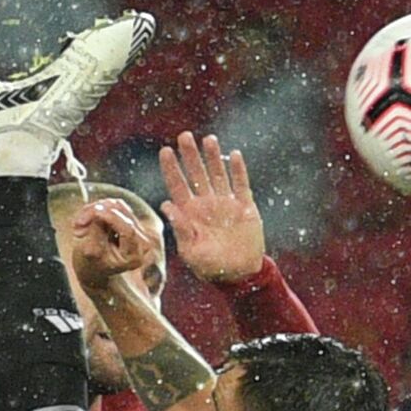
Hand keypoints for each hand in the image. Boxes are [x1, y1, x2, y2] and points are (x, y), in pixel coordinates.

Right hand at [68, 199, 161, 292]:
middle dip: (97, 213)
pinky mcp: (132, 218)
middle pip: (123, 214)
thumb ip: (95, 232)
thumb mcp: (91, 254)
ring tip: (78, 225)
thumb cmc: (93, 265)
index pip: (128, 230)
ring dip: (94, 210)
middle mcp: (142, 242)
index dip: (111, 217)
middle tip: (76, 224)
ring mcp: (139, 229)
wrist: (95, 268)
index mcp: (134, 257)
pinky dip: (98, 209)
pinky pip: (114, 205)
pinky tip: (85, 220)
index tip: (93, 211)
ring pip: (117, 206)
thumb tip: (98, 210)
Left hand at [159, 132, 264, 283]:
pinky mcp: (245, 207)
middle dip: (190, 155)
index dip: (172, 169)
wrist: (240, 275)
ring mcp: (226, 204)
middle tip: (184, 135)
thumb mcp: (191, 252)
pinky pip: (241, 184)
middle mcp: (206, 204)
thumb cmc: (211, 267)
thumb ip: (181, 229)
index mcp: (190, 214)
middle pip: (196, 174)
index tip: (165, 151)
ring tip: (208, 139)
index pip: (178, 186)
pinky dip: (238, 170)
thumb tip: (166, 204)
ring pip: (218, 174)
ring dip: (213, 157)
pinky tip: (234, 155)